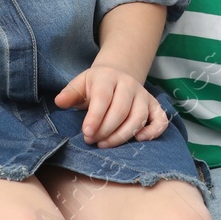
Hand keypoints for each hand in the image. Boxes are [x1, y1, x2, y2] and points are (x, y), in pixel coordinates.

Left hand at [55, 64, 169, 147]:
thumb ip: (70, 93)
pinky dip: (153, 132)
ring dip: (122, 135)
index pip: (103, 97)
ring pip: (138, 117)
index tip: (86, 133)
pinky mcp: (154, 106)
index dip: (95, 117)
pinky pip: (160, 120)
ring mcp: (143, 96)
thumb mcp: (80, 84)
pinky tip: (139, 140)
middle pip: (121, 110)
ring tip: (105, 144)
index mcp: (108, 77)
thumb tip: (59, 102)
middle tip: (91, 141)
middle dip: (105, 130)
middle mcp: (129, 85)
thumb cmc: (95, 85)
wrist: (118, 75)